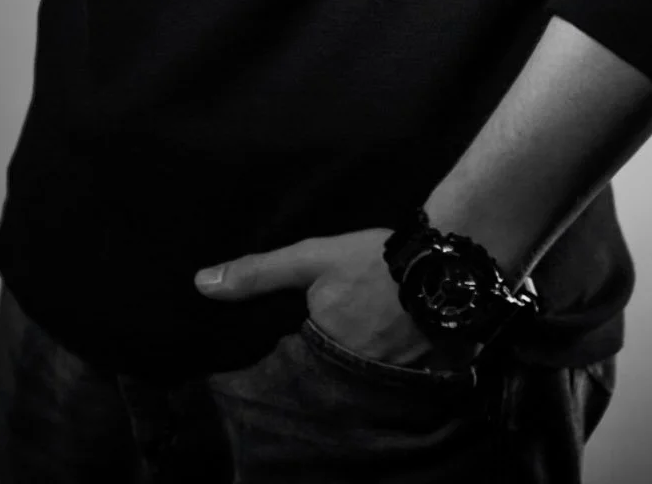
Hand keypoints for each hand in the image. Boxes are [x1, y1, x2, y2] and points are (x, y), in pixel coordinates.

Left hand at [193, 227, 480, 371]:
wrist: (450, 263)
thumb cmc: (376, 260)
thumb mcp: (312, 258)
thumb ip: (259, 273)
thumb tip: (200, 285)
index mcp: (321, 353)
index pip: (287, 376)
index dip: (279, 369)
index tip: (269, 364)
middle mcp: (352, 381)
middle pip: (323, 387)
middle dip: (316, 378)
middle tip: (315, 357)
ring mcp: (388, 388)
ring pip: (356, 390)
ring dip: (349, 378)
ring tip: (346, 359)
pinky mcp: (421, 387)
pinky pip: (392, 392)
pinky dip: (384, 380)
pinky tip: (384, 361)